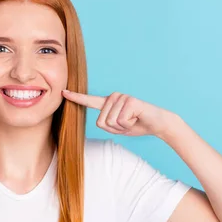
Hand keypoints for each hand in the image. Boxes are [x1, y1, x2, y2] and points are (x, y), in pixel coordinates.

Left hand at [62, 90, 176, 137]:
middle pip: (101, 122)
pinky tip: (137, 118)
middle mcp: (113, 97)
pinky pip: (121, 121)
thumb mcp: (117, 128)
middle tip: (128, 123)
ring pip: (111, 122)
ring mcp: (122, 97)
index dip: (76, 98)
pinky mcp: (130, 101)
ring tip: (133, 120)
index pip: (89, 101)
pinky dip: (130, 125)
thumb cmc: (136, 125)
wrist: (157, 124)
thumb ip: (106, 124)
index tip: (64, 92)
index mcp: (108, 103)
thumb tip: (101, 121)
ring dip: (123, 127)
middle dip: (114, 129)